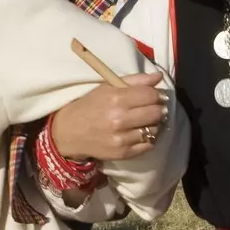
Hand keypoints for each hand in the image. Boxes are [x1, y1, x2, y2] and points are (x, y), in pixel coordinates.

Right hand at [49, 72, 168, 162]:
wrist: (69, 132)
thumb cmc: (90, 106)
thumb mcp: (108, 87)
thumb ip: (135, 80)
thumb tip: (159, 76)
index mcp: (116, 99)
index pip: (150, 95)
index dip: (156, 94)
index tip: (154, 95)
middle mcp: (119, 119)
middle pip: (156, 113)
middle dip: (158, 109)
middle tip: (152, 108)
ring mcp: (121, 139)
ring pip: (154, 130)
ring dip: (153, 124)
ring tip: (144, 121)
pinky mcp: (123, 153)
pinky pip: (148, 145)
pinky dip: (148, 139)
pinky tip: (139, 133)